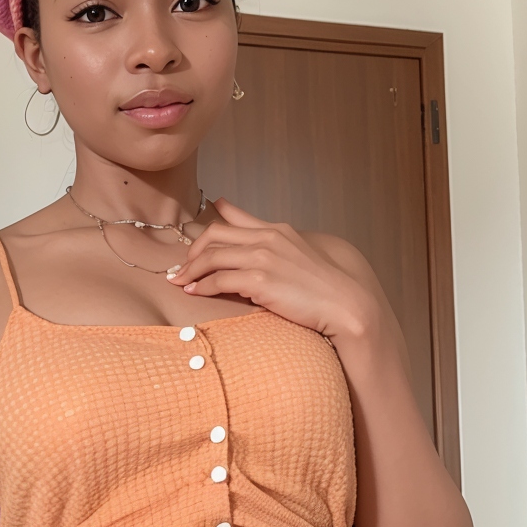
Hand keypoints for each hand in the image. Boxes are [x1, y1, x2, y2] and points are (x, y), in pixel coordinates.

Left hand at [170, 198, 381, 343]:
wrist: (345, 304)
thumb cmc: (321, 285)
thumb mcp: (297, 253)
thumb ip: (274, 246)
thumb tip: (256, 244)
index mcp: (276, 230)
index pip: (231, 221)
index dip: (205, 232)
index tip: (188, 242)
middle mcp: (268, 238)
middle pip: (213, 236)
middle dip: (191, 253)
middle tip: (181, 269)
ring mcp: (264, 258)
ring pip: (212, 257)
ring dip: (191, 271)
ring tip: (181, 283)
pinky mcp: (260, 281)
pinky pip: (219, 280)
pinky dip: (202, 286)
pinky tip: (195, 293)